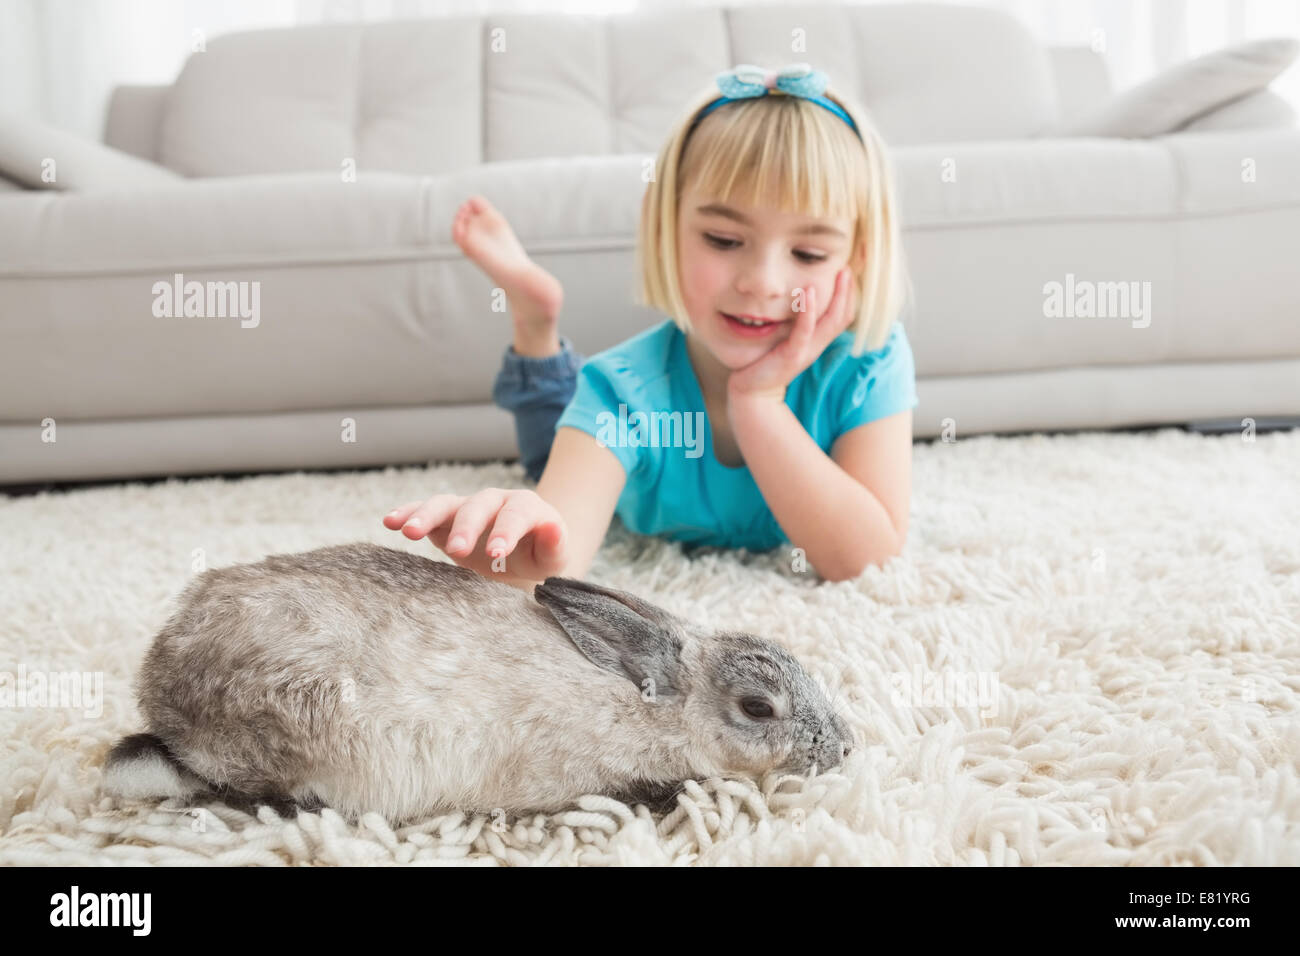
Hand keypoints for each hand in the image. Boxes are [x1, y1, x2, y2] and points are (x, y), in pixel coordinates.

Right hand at [383, 488, 567, 582]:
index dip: (506, 531)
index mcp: (525, 507)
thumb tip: (553, 527)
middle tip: (456, 551)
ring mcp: (467, 507)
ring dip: (427, 515)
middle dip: (466, 526)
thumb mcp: (554, 557)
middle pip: (477, 506)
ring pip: (446, 504)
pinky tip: (390, 521)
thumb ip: (555, 543)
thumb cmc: (540, 556)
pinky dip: (408, 513)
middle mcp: (494, 501)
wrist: (522, 555)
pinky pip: (424, 511)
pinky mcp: (445, 518)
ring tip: (408, 532)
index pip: (516, 514)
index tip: (497, 553)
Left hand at [726, 267, 856, 404]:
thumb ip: (793, 321)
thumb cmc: (765, 360)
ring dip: (837, 296)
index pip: (842, 314)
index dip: (849, 293)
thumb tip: (794, 295)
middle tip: (849, 265)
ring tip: (839, 273)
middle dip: (849, 290)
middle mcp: (816, 345)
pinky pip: (805, 331)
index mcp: (817, 340)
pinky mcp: (791, 355)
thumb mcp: (784, 338)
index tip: (848, 269)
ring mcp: (806, 351)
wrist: (751, 391)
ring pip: (831, 322)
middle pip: (843, 316)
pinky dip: (808, 312)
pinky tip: (808, 292)